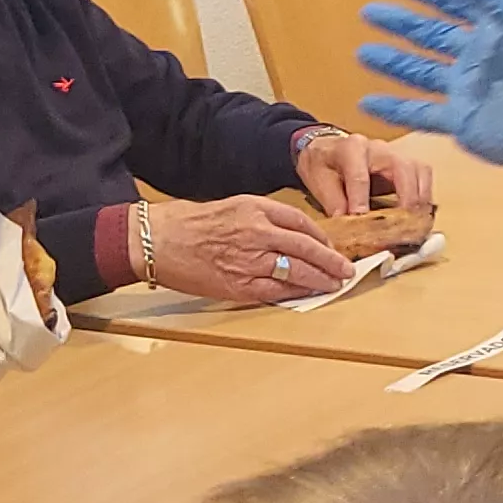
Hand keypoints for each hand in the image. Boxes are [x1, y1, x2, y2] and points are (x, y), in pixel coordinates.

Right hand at [144, 193, 352, 304]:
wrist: (157, 241)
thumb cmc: (188, 222)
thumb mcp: (230, 206)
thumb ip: (260, 218)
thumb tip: (286, 236)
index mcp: (254, 208)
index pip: (300, 222)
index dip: (320, 237)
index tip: (331, 246)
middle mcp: (256, 232)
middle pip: (306, 248)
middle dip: (330, 261)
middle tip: (346, 270)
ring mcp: (249, 260)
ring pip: (296, 271)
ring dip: (318, 280)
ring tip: (333, 285)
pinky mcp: (238, 285)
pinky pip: (274, 290)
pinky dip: (294, 294)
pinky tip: (306, 295)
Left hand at [291, 128, 435, 215]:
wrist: (327, 150)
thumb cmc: (323, 164)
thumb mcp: (318, 180)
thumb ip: (333, 201)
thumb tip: (347, 223)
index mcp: (351, 148)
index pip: (360, 176)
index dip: (361, 200)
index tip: (361, 220)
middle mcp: (378, 148)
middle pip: (402, 168)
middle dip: (407, 198)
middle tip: (403, 224)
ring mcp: (395, 154)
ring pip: (420, 170)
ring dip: (421, 198)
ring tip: (416, 223)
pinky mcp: (405, 164)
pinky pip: (423, 177)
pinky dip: (424, 197)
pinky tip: (418, 216)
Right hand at [357, 0, 502, 174]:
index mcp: (495, 31)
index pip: (456, 6)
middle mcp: (478, 59)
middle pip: (430, 37)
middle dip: (402, 24)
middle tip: (372, 12)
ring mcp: (467, 91)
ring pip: (420, 73)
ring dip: (392, 63)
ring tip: (364, 52)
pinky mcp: (461, 121)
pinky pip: (421, 113)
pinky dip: (394, 108)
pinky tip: (369, 100)